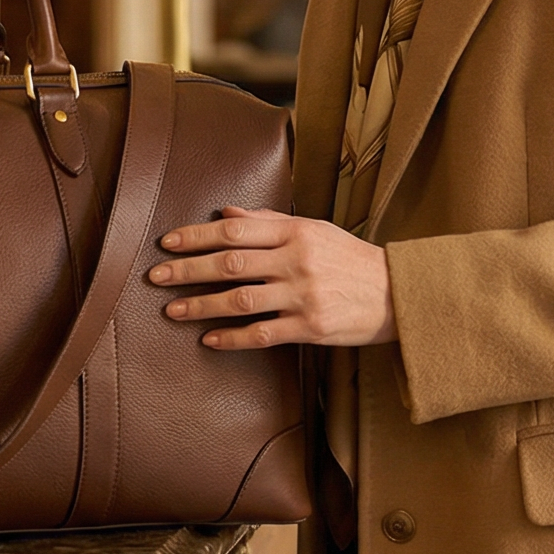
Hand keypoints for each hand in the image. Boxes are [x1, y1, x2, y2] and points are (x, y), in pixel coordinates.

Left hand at [148, 207, 396, 351]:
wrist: (398, 294)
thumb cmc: (352, 260)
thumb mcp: (315, 230)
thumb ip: (269, 223)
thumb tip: (225, 214)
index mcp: (296, 232)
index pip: (235, 231)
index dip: (196, 236)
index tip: (167, 243)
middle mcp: (297, 261)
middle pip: (230, 264)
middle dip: (188, 270)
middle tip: (156, 277)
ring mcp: (304, 296)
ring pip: (241, 300)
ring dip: (202, 306)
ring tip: (173, 310)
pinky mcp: (311, 328)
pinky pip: (263, 334)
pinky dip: (233, 338)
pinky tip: (209, 340)